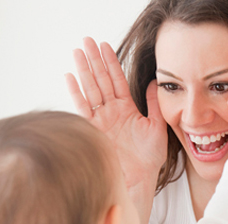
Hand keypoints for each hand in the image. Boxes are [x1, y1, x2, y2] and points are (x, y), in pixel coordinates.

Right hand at [65, 37, 167, 187]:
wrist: (140, 179)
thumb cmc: (150, 158)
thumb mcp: (157, 125)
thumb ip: (153, 103)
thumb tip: (155, 81)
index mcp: (127, 108)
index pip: (117, 80)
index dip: (111, 62)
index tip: (104, 45)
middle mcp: (112, 112)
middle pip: (101, 80)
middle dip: (94, 60)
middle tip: (86, 40)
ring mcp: (101, 120)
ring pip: (91, 90)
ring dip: (84, 70)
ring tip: (77, 51)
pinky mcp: (93, 130)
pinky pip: (83, 108)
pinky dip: (76, 93)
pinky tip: (70, 76)